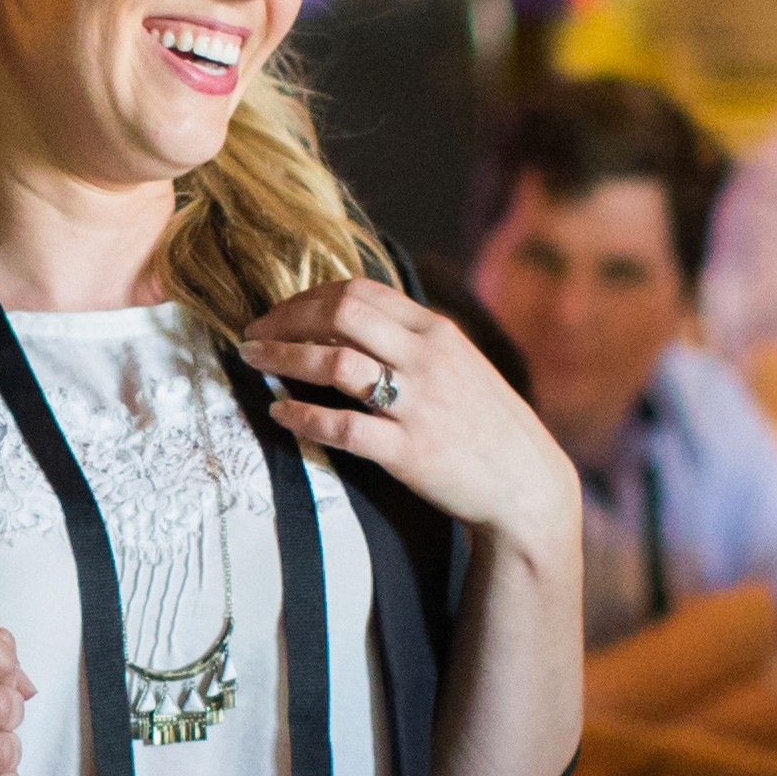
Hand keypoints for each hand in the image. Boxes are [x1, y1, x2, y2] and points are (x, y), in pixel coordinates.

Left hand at [240, 278, 578, 560]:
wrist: (525, 485)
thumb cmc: (484, 424)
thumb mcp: (457, 364)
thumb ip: (409, 340)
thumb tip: (345, 321)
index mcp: (437, 331)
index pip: (361, 290)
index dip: (308, 296)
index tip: (279, 313)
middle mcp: (427, 359)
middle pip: (342, 312)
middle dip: (287, 318)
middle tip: (254, 334)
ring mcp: (419, 404)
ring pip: (336, 364)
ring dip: (284, 357)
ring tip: (252, 362)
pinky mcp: (409, 452)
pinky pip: (343, 427)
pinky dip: (303, 417)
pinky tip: (279, 414)